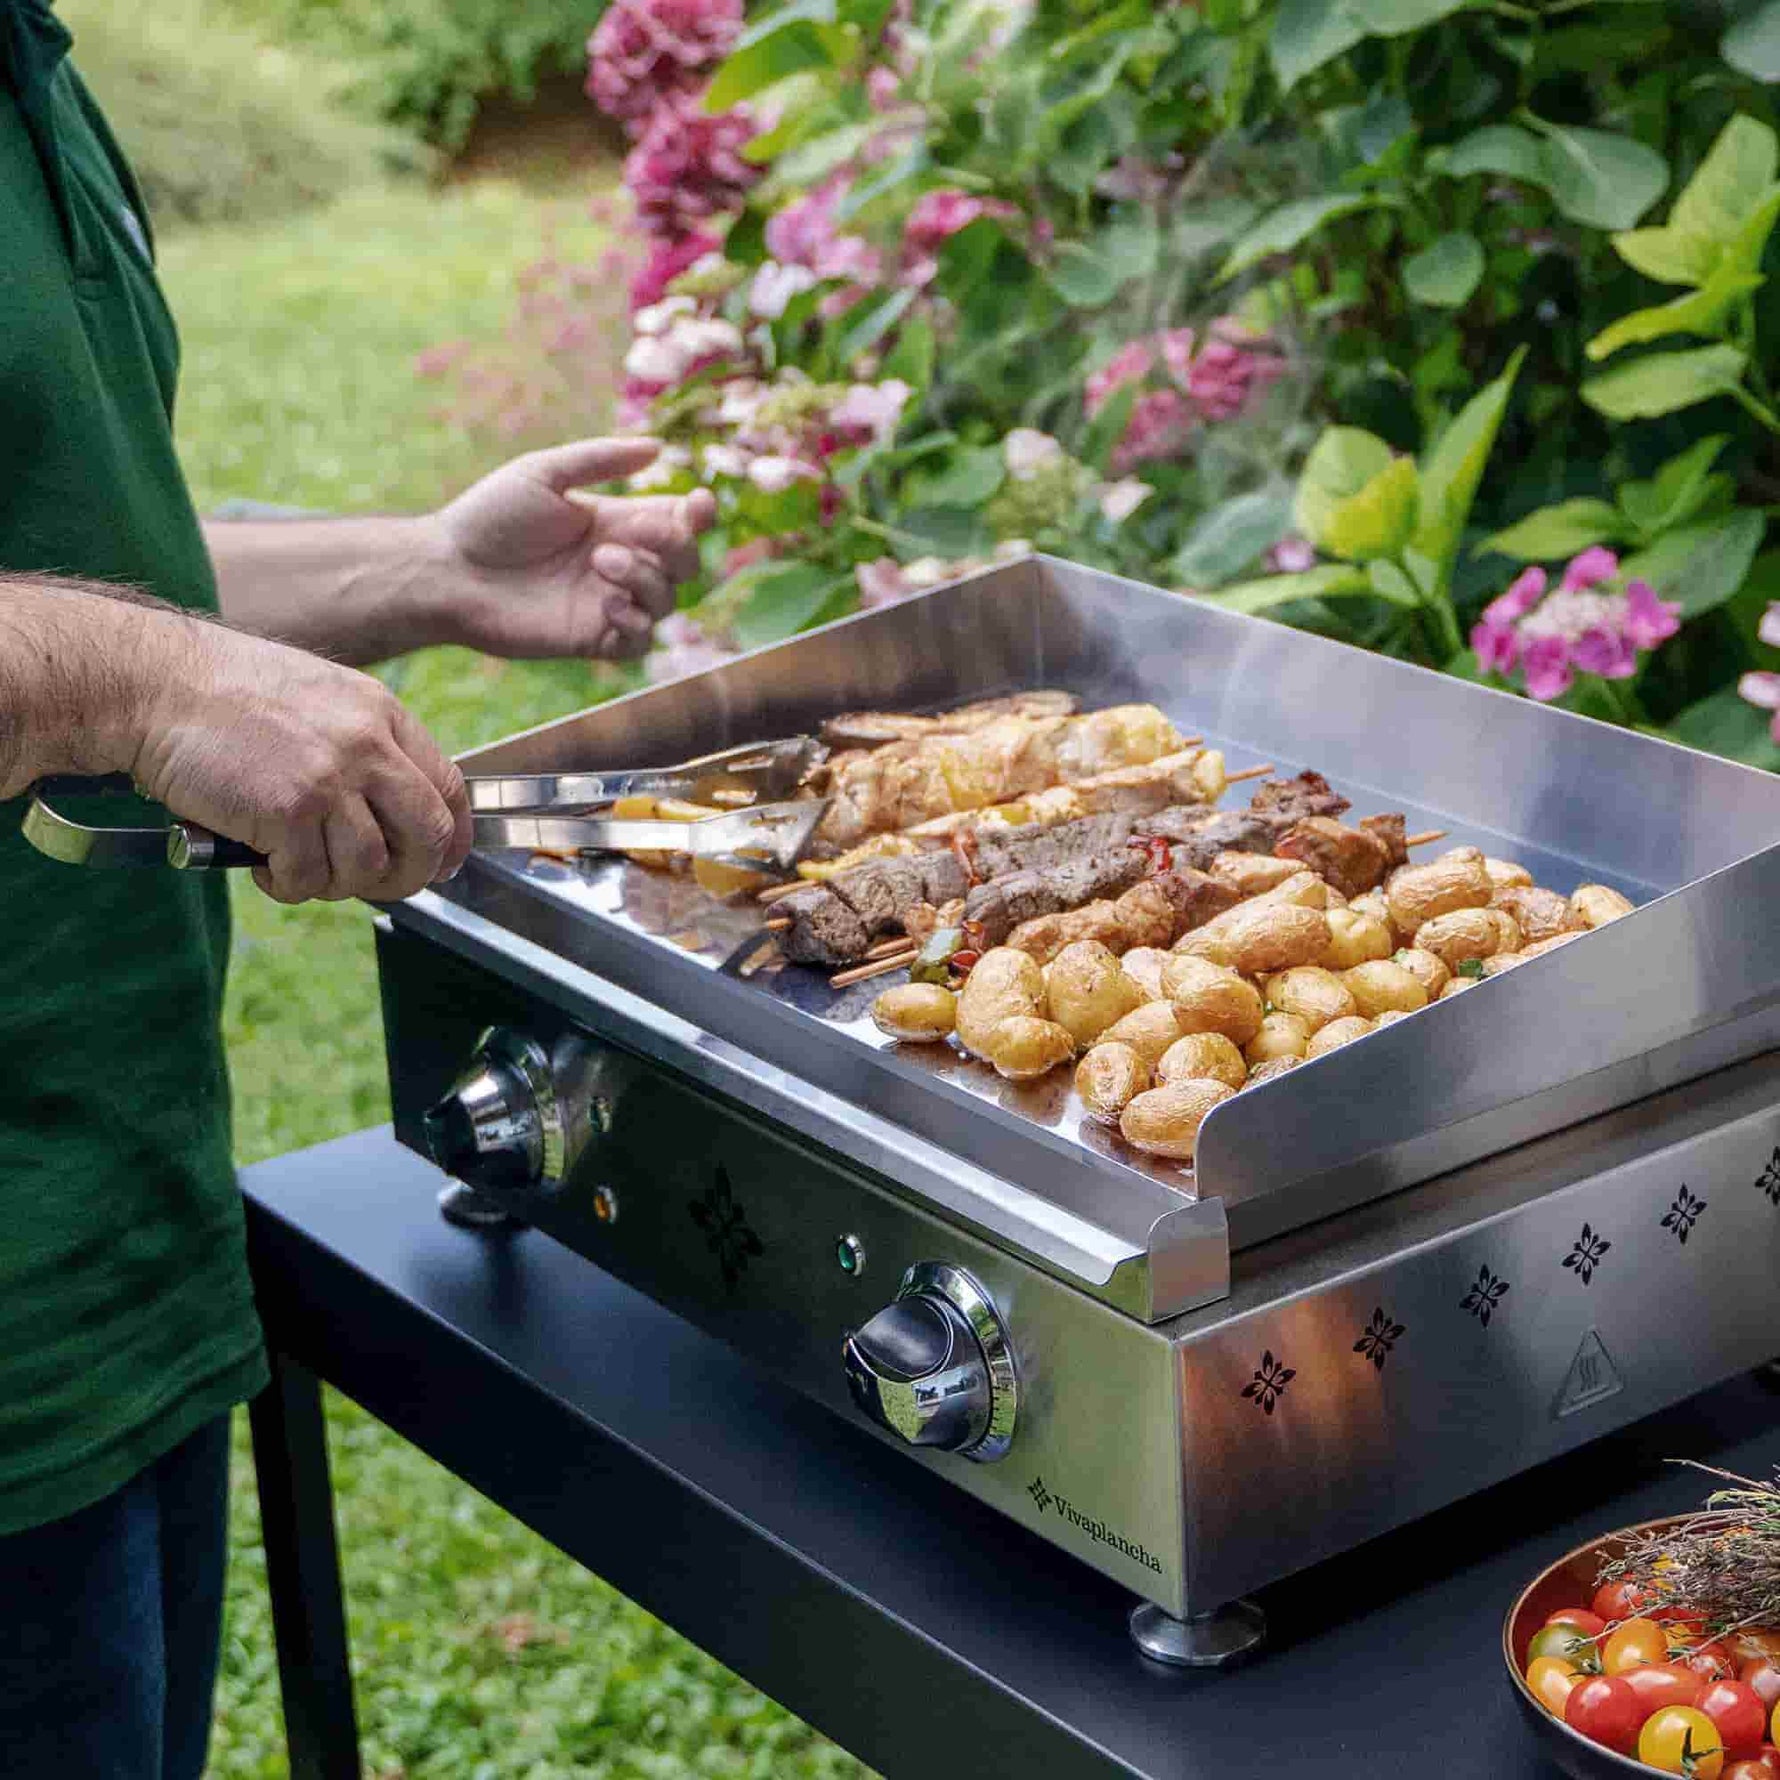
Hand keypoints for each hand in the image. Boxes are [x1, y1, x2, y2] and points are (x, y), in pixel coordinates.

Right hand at [129, 613, 471, 904]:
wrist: (154, 684)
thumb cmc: (226, 694)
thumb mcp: (322, 698)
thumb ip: (366, 745)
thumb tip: (397, 809)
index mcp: (382, 715)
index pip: (449, 789)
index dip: (450, 839)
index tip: (439, 864)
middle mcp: (367, 746)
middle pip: (427, 837)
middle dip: (408, 877)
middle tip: (374, 884)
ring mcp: (329, 780)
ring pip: (367, 868)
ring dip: (333, 883)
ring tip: (296, 864)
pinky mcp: (286, 812)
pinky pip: (307, 879)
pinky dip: (285, 884)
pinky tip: (261, 860)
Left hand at [432, 438, 716, 660]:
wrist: (448, 570)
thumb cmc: (488, 517)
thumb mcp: (543, 472)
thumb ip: (599, 458)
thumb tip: (658, 447)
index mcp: (615, 523)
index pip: (678, 524)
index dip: (698, 516)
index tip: (696, 501)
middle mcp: (620, 564)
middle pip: (685, 564)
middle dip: (675, 546)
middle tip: (631, 532)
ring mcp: (608, 604)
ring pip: (668, 601)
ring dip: (646, 579)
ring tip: (601, 562)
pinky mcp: (592, 640)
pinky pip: (641, 641)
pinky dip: (635, 622)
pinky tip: (603, 602)